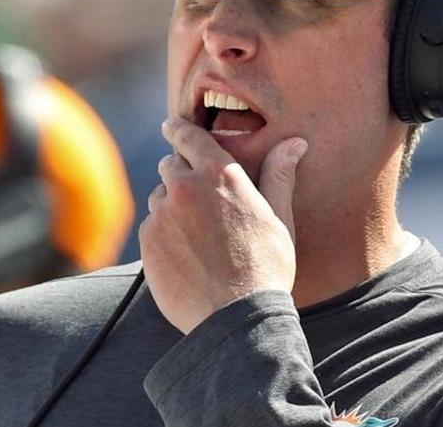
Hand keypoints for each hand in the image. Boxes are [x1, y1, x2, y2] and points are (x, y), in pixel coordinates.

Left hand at [140, 117, 307, 333]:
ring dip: (172, 205)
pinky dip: (164, 233)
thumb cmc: (266, 268)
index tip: (172, 124)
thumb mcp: (280, 219)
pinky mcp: (147, 243)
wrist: (234, 318)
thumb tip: (295, 143)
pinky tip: (187, 254)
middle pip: (171, 165)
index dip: (179, 128)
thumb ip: (279, 176)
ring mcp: (162, 215)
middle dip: (182, 174)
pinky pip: (151, 227)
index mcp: (219, 174)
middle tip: (201, 198)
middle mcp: (184, 188)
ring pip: (159, 197)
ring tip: (199, 234)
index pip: (189, 136)